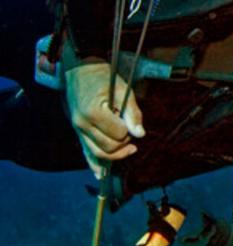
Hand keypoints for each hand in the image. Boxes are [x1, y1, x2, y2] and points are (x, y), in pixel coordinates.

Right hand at [65, 62, 145, 178]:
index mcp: (92, 112)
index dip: (128, 130)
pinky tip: (101, 175)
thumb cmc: (104, 78)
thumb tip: (140, 134)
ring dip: (116, 154)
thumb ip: (132, 113)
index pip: (118, 134)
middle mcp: (82, 124)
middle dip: (123, 143)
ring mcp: (78, 130)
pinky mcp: (78, 133)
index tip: (130, 121)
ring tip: (129, 147)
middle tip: (130, 131)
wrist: (80, 71)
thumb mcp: (123, 90)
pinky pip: (86, 152)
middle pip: (108, 148)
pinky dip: (94, 164)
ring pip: (98, 154)